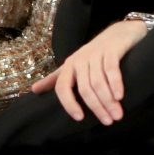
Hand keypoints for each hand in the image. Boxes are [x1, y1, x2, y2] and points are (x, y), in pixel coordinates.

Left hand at [31, 19, 148, 124]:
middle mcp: (80, 59)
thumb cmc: (94, 53)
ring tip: (117, 115)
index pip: (62, 87)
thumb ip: (55, 79)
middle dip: (97, 107)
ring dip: (108, 100)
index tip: (79, 118)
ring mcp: (95, 54)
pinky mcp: (111, 50)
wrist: (118, 33)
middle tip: (109, 122)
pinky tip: (120, 97)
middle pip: (85, 88)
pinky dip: (116, 84)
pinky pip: (111, 69)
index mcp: (69, 66)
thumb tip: (33, 90)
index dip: (69, 103)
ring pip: (98, 81)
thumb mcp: (73, 65)